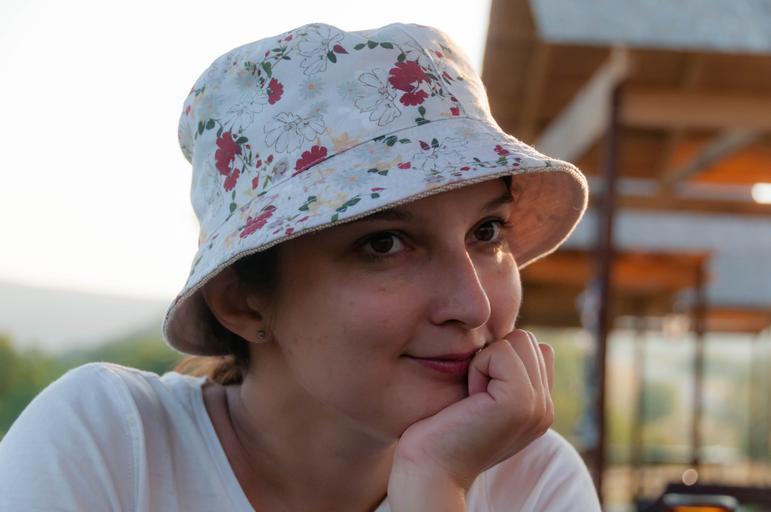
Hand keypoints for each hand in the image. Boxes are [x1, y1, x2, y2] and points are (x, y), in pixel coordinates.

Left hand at [389, 330, 554, 490]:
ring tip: (472, 398)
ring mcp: (539, 407)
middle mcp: (546, 407)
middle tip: (473, 396)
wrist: (430, 469)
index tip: (477, 393)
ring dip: (485, 362)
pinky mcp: (521, 403)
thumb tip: (502, 332)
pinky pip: (501, 352)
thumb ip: (503, 373)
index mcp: (539, 406)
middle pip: (527, 339)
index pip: (534, 347)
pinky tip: (470, 400)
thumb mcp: (480, 397)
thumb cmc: (442, 430)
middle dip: (492, 357)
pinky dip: (478, 368)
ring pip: (518, 340)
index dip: (498, 357)